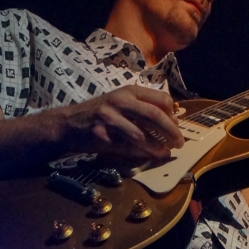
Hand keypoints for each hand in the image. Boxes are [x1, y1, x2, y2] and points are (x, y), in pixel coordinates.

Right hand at [63, 84, 184, 163]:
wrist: (69, 123)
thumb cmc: (101, 113)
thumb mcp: (121, 102)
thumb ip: (143, 108)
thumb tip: (171, 121)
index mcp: (129, 91)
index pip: (160, 99)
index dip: (172, 115)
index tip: (177, 126)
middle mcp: (120, 101)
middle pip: (154, 116)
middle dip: (171, 132)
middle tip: (179, 143)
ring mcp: (109, 118)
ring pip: (141, 135)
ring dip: (157, 147)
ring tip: (166, 152)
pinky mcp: (101, 136)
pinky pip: (127, 148)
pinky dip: (142, 154)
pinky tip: (150, 156)